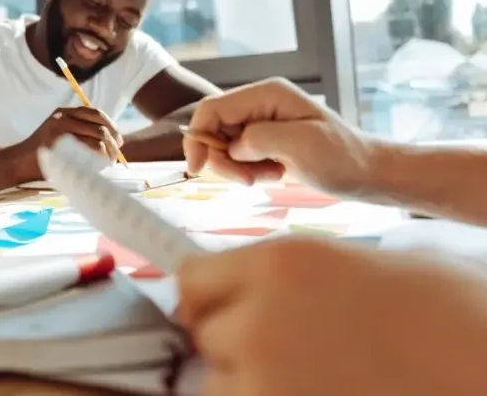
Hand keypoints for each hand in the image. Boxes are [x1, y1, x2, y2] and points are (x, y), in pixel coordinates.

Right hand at [23, 106, 123, 162]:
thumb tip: (111, 139)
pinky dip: (99, 156)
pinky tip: (100, 164)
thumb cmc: (43, 154)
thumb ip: (79, 132)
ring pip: (98, 136)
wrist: (20, 162)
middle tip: (117, 153)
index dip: (111, 125)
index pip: (95, 113)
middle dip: (113, 140)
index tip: (118, 139)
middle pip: (100, 125)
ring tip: (110, 161)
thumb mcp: (60, 135)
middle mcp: (63, 116)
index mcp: (64, 112)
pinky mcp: (60, 142)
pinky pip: (90, 148)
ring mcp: (60, 128)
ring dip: (109, 150)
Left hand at [177, 236, 486, 395]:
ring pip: (220, 384)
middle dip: (234, 344)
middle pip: (206, 334)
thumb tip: (251, 290)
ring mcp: (265, 379)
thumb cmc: (452, 318)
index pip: (193, 280)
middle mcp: (257, 318)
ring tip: (312, 378)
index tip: (222, 311)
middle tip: (287, 350)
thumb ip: (294, 276)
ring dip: (249, 383)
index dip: (211, 298)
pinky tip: (320, 393)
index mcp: (280, 263)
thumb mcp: (365, 265)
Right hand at [183, 77, 375, 191]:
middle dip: (223, 158)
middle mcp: (260, 103)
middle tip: (247, 180)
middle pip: (215, 128)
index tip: (197, 168)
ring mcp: (263, 120)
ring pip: (225, 144)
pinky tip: (274, 174)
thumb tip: (232, 147)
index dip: (198, 136)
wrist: (368, 173)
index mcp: (266, 95)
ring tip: (269, 176)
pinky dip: (249, 170)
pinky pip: (240, 154)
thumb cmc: (341, 158)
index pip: (212, 109)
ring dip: (238, 167)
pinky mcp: (266, 138)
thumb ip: (257, 139)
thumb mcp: (300, 145)